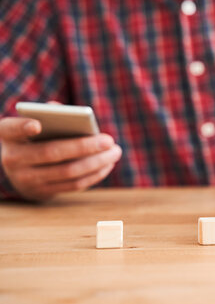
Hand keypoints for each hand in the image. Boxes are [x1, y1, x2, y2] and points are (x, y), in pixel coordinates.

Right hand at [0, 117, 121, 200]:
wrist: (19, 169)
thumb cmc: (33, 138)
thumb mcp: (32, 124)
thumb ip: (48, 115)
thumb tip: (65, 111)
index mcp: (8, 135)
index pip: (12, 129)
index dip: (23, 127)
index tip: (37, 125)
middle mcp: (13, 159)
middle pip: (52, 153)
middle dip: (85, 146)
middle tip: (109, 140)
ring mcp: (26, 179)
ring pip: (67, 172)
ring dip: (96, 163)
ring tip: (115, 152)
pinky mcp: (42, 193)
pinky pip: (73, 185)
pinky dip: (93, 175)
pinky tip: (107, 165)